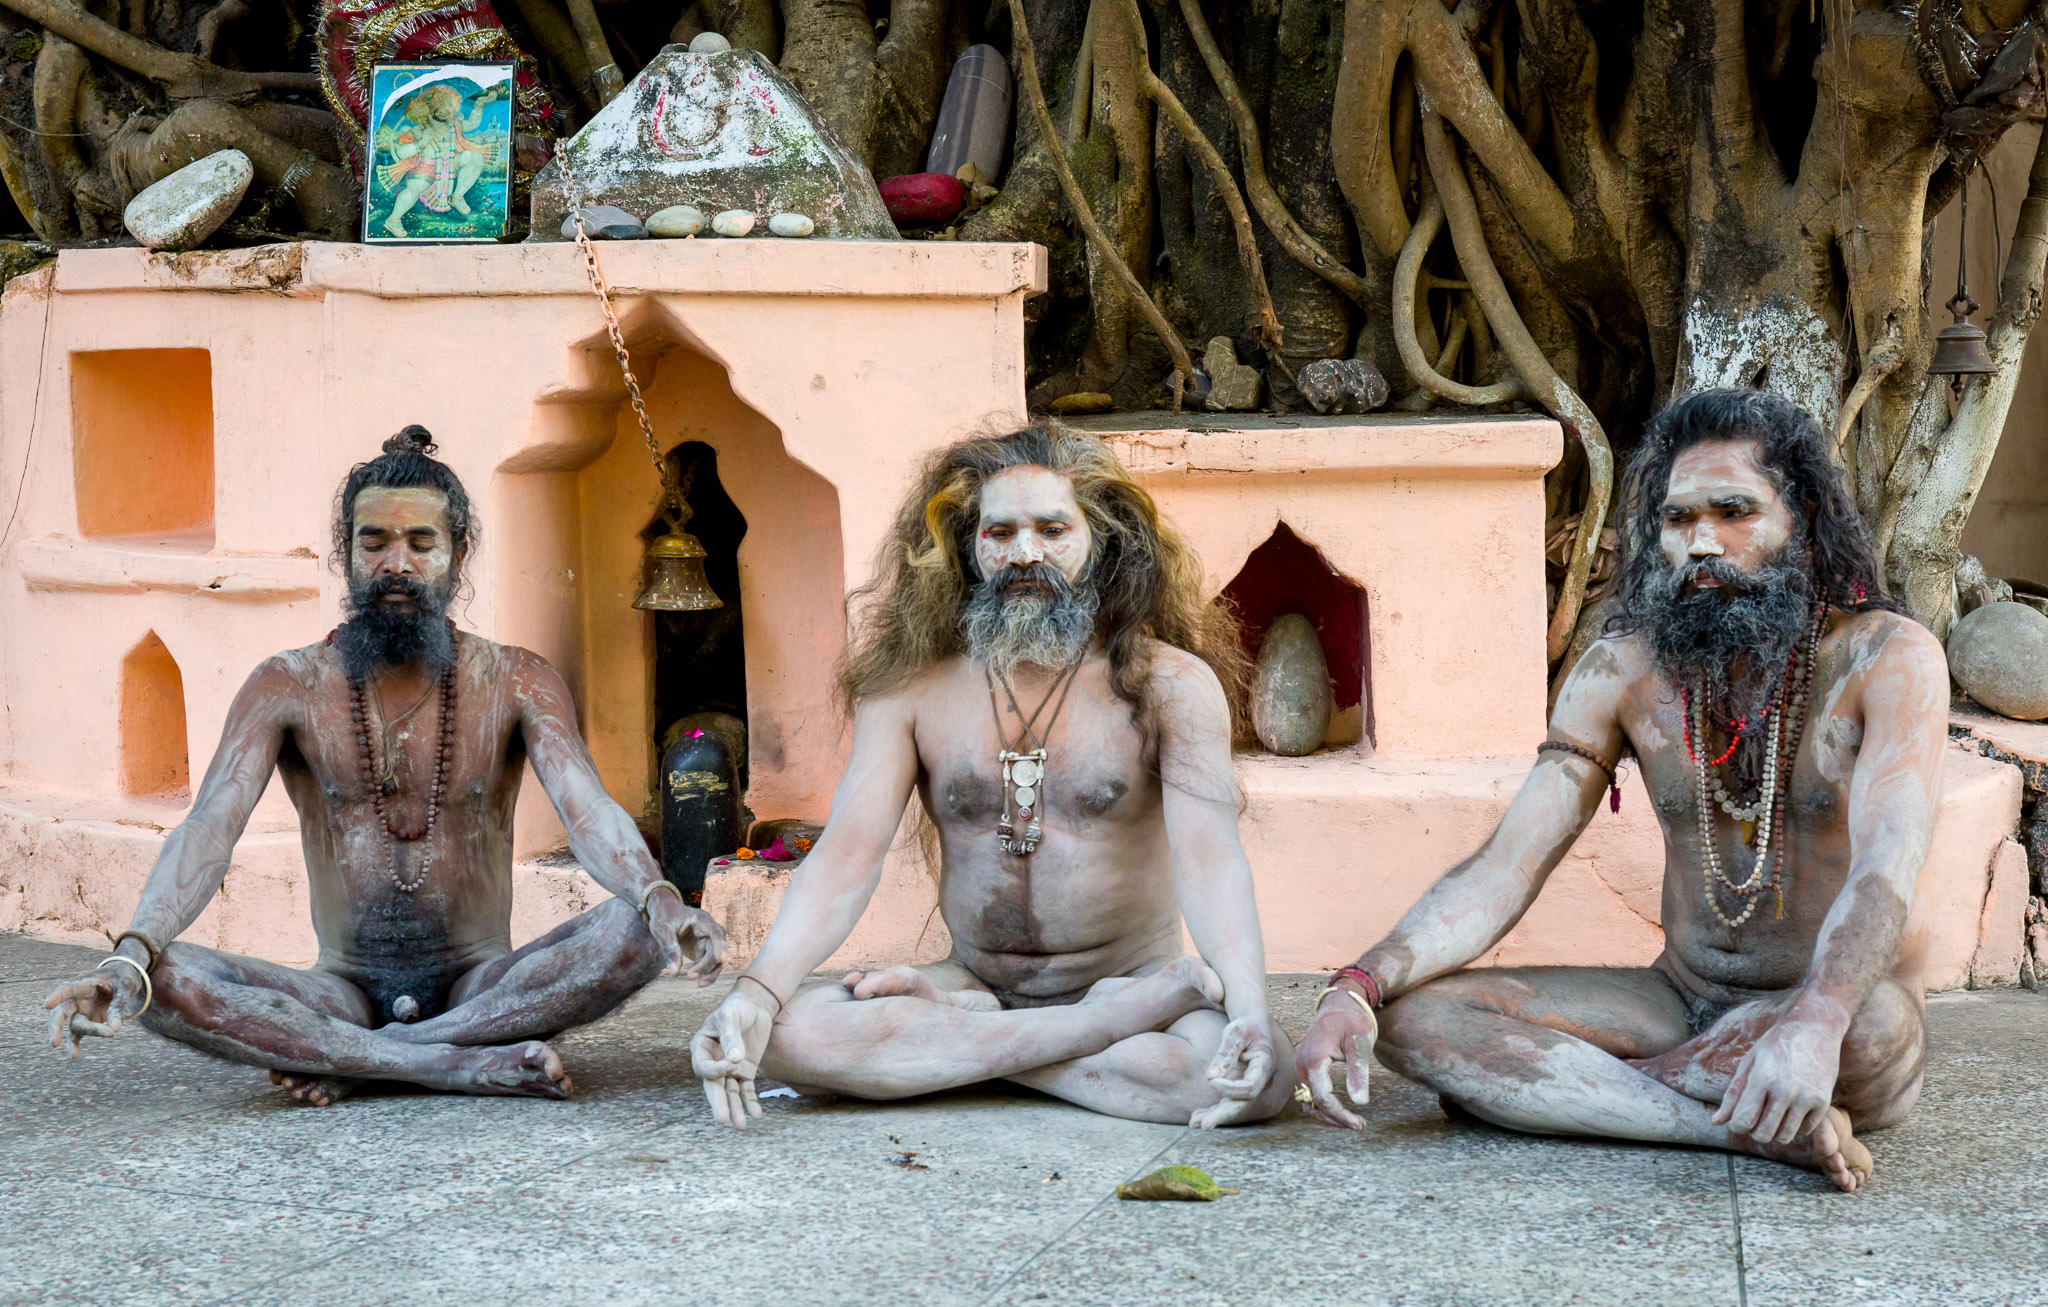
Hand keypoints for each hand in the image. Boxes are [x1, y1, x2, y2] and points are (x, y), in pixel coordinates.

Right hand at [45, 963, 146, 1058]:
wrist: (122, 979)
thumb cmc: (122, 978)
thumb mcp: (126, 986)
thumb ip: (119, 1005)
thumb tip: (115, 1029)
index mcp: (83, 983)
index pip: (67, 988)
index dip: (57, 996)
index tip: (47, 1005)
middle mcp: (76, 999)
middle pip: (61, 1012)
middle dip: (56, 1027)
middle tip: (54, 1042)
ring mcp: (79, 1012)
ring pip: (76, 1026)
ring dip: (86, 1034)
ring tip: (91, 1045)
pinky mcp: (84, 1022)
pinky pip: (77, 1035)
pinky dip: (74, 1045)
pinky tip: (73, 1056)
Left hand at [646, 891, 726, 983]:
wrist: (663, 910)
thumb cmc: (663, 916)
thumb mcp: (662, 930)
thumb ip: (670, 949)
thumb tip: (674, 972)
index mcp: (701, 920)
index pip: (716, 932)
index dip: (720, 945)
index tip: (721, 959)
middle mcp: (708, 930)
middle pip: (715, 950)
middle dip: (706, 966)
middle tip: (690, 977)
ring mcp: (707, 941)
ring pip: (714, 960)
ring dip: (705, 972)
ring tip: (688, 978)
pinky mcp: (702, 949)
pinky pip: (706, 963)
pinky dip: (698, 971)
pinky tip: (683, 973)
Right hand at [689, 986, 774, 1129]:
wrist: (755, 1005)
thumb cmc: (737, 1007)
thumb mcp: (731, 1017)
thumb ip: (731, 1037)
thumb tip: (734, 1060)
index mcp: (701, 1048)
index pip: (705, 1067)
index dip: (716, 1070)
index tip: (731, 1064)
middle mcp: (713, 1062)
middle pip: (714, 1087)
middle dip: (719, 1103)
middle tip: (722, 1120)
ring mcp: (729, 1069)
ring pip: (730, 1093)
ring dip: (735, 1109)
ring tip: (741, 1126)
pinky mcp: (745, 1071)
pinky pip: (746, 1090)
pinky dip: (751, 1102)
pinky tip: (756, 1114)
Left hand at [1190, 1012, 1278, 1128]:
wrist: (1252, 1024)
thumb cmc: (1244, 1026)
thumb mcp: (1235, 1033)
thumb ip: (1225, 1054)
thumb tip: (1210, 1078)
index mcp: (1264, 1066)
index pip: (1250, 1088)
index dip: (1231, 1088)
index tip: (1211, 1080)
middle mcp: (1260, 1080)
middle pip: (1242, 1104)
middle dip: (1223, 1115)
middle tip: (1204, 1125)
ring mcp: (1251, 1085)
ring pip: (1234, 1106)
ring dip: (1214, 1116)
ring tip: (1193, 1124)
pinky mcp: (1240, 1087)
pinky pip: (1227, 1102)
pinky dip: (1213, 1110)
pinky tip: (1196, 1118)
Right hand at [1296, 990, 1377, 1129]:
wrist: (1340, 1002)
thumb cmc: (1351, 1021)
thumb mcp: (1359, 1044)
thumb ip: (1358, 1072)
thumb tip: (1361, 1102)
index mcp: (1313, 1059)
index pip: (1322, 1098)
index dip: (1340, 1115)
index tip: (1360, 1123)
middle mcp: (1302, 1064)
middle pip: (1312, 1103)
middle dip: (1334, 1118)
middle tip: (1358, 1125)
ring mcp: (1300, 1064)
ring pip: (1307, 1101)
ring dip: (1326, 1114)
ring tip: (1350, 1119)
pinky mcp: (1304, 1065)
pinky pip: (1308, 1091)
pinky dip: (1322, 1103)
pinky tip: (1339, 1106)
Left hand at [1713, 1013, 1842, 1145]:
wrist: (1815, 1027)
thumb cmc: (1776, 1043)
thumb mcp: (1750, 1061)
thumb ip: (1733, 1093)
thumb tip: (1717, 1122)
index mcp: (1762, 1078)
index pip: (1743, 1121)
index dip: (1737, 1126)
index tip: (1739, 1120)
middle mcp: (1785, 1090)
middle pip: (1763, 1134)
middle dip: (1755, 1131)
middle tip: (1757, 1119)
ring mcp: (1806, 1097)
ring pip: (1784, 1137)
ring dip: (1775, 1132)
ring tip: (1773, 1115)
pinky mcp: (1823, 1102)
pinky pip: (1804, 1131)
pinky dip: (1795, 1127)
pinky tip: (1792, 1111)